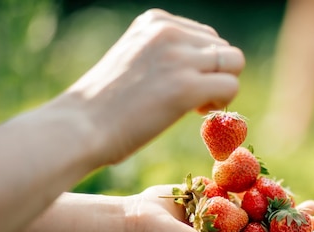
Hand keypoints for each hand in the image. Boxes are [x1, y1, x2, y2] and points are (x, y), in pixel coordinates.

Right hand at [64, 8, 245, 164]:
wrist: (79, 127)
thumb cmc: (103, 103)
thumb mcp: (134, 59)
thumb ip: (164, 53)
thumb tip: (203, 65)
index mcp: (156, 21)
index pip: (205, 35)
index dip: (202, 65)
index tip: (181, 84)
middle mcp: (169, 31)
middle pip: (224, 49)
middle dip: (215, 75)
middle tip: (192, 100)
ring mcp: (179, 58)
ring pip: (234, 63)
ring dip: (223, 88)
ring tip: (196, 106)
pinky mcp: (187, 87)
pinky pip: (231, 86)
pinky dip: (222, 103)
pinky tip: (196, 113)